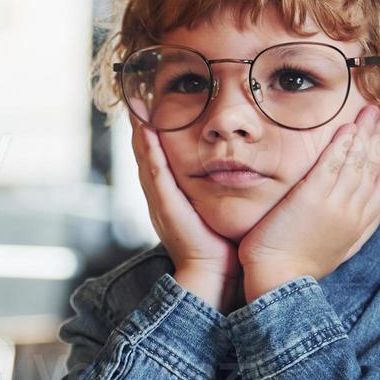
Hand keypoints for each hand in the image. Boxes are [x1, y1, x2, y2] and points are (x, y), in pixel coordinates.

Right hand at [129, 115, 241, 310]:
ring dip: (140, 134)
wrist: (213, 278)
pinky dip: (149, 152)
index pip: (160, 161)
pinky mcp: (166, 207)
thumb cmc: (221, 248)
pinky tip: (146, 132)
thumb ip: (223, 192)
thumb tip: (243, 170)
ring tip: (136, 109)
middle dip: (141, 128)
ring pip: (146, 160)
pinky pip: (156, 175)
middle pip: (147, 156)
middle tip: (137, 102)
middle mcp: (161, 198)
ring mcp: (161, 202)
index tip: (154, 111)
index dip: (154, 136)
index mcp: (172, 199)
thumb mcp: (219, 213)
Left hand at [238, 104, 379, 301]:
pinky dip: (343, 144)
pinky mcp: (313, 199)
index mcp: (361, 224)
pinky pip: (333, 165)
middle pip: (375, 167)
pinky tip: (348, 127)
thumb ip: (352, 226)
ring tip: (372, 111)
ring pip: (359, 162)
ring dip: (367, 133)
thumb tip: (362, 211)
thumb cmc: (300, 265)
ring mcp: (336, 205)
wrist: (280, 281)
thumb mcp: (338, 247)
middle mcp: (355, 213)